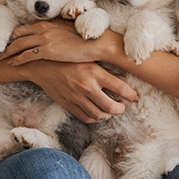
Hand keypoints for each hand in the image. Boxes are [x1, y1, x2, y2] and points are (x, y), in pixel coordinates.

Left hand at [0, 19, 105, 65]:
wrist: (96, 43)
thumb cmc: (86, 38)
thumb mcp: (69, 30)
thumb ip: (57, 32)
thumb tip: (53, 37)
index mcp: (48, 23)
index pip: (26, 27)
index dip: (16, 34)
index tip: (9, 41)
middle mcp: (43, 29)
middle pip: (18, 34)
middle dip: (7, 43)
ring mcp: (44, 39)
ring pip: (19, 45)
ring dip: (8, 52)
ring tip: (0, 59)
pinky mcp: (47, 50)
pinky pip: (26, 55)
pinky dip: (17, 59)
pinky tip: (11, 64)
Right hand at [25, 59, 139, 123]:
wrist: (42, 65)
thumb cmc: (67, 59)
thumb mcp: (89, 60)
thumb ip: (106, 71)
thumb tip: (124, 79)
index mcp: (94, 72)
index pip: (120, 87)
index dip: (132, 95)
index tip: (135, 97)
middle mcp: (87, 86)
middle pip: (111, 107)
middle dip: (120, 109)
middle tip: (122, 105)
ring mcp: (77, 97)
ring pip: (99, 115)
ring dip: (108, 115)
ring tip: (109, 109)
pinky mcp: (68, 104)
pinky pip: (86, 118)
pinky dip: (95, 118)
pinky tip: (97, 112)